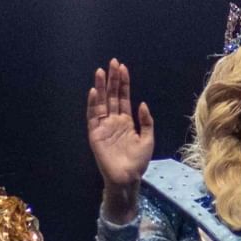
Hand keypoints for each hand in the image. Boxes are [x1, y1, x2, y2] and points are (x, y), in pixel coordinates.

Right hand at [87, 58, 153, 212]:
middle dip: (113, 79)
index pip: (123, 97)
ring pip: (101, 102)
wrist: (127, 178)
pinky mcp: (95, 134)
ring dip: (101, 87)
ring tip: (101, 71)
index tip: (123, 68)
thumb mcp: (148, 139)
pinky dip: (93, 104)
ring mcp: (103, 126)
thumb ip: (146, 121)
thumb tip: (142, 103)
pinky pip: (93, 116)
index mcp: (126, 121)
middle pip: (112, 96)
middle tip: (113, 62)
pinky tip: (95, 91)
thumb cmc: (138, 162)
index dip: (123, 83)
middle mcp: (113, 121)